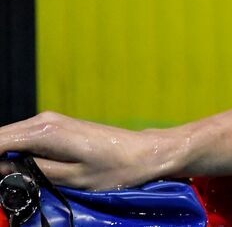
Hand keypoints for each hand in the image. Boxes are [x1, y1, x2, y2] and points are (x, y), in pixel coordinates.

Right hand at [0, 112, 168, 189]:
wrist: (145, 152)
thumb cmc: (115, 169)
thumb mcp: (72, 179)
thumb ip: (33, 172)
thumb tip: (1, 168)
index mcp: (46, 132)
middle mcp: (44, 120)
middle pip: (0, 138)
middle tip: (2, 183)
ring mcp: (50, 122)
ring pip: (9, 138)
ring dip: (3, 157)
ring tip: (9, 179)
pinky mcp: (55, 128)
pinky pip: (23, 139)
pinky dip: (14, 154)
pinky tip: (16, 171)